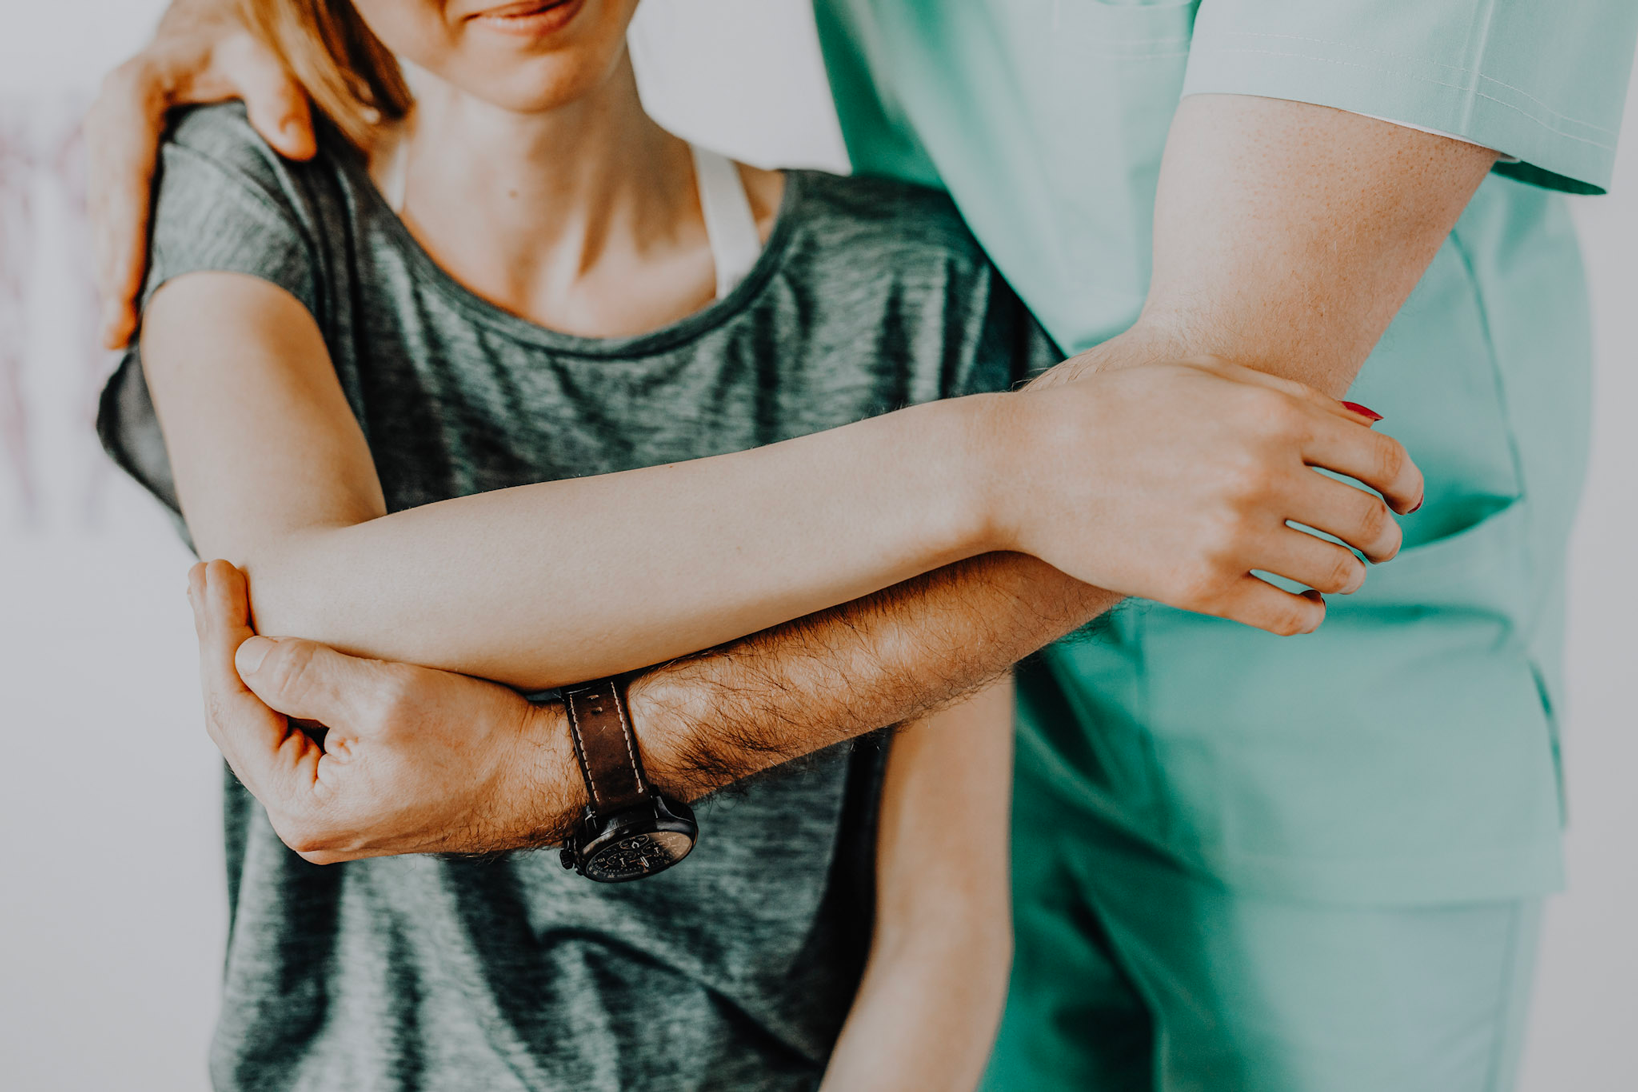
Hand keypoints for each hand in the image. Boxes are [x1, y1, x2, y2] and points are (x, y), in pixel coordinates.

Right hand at [85, 0, 314, 349]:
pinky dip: (121, 267)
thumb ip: (280, 96)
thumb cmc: (240, 55)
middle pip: (107, 208)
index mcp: (133, 93)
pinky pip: (116, 226)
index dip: (126, 231)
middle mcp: (109, 125)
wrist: (209, 45)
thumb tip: (299, 147)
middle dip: (110, 271)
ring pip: (104, 224)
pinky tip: (130, 313)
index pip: (126, 170)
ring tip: (118, 338)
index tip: (127, 284)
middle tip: (119, 332)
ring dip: (109, 280)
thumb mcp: (260, 60)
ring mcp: (109, 153)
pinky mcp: (120, 175)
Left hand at [187, 559, 579, 863]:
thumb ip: (305, 674)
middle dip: (221, 644)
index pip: (233, 708)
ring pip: (265, 728)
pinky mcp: (358, 794)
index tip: (214, 569)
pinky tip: (274, 650)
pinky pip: (296, 736)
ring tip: (225, 603)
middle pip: (238, 721)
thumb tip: (243, 652)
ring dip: (246, 663)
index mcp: (304, 806)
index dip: (218, 633)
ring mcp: (332, 812)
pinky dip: (281, 688)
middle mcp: (307, 822)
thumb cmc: (483, 739)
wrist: (550, 776)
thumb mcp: (390, 697)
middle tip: (205, 574)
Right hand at [985, 356, 1422, 635]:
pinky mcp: (1199, 587)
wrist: (1025, 465)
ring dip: (1347, 576)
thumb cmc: (1118, 412)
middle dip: (1383, 536)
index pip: (1385, 462)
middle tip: (1374, 544)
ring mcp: (1230, 534)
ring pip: (1337, 574)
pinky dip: (1308, 613)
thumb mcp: (1207, 380)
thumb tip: (1371, 438)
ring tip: (1334, 573)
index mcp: (1275, 415)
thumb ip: (1291, 400)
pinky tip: (1298, 603)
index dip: (1406, 486)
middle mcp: (1262, 474)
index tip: (1403, 501)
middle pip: (1368, 521)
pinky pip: (1290, 615)